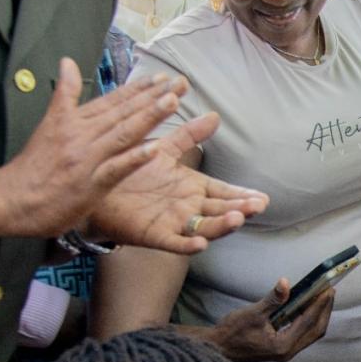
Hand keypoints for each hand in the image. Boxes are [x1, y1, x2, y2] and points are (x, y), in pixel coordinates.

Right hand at [0, 59, 201, 238]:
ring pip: (122, 135)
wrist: (9, 198)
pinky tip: (155, 149)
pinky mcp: (89, 185)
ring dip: (148, 117)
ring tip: (172, 102)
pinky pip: (115, 169)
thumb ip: (65, 96)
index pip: (110, 101)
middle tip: (178, 83)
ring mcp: (86, 159)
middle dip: (151, 97)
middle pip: (121, 113)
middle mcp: (81, 136)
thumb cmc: (33, 166)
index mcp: (74, 122)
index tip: (160, 78)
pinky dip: (135, 158)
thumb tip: (68, 63)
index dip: (137, 89)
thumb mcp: (48, 124)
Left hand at [86, 111, 269, 253]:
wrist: (97, 187)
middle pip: (220, 211)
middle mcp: (188, 208)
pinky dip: (187, 245)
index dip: (242, 195)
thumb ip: (189, 135)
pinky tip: (201, 244)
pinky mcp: (154, 235)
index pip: (224, 192)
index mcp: (193, 188)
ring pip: (204, 227)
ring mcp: (173, 223)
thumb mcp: (164, 149)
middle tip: (257, 206)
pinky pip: (174, 243)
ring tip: (236, 219)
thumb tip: (215, 116)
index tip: (262, 197)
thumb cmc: (132, 170)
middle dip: (240, 209)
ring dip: (222, 225)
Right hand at [208, 279, 333, 361]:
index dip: (320, 304)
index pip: (309, 322)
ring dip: (319, 315)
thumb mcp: (253, 313)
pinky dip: (309, 320)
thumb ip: (272, 299)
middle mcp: (288, 351)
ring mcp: (286, 352)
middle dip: (325, 310)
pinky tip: (308, 306)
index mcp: (283, 345)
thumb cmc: (232, 332)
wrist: (218, 349)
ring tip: (323, 296)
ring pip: (311, 332)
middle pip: (316, 329)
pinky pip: (303, 333)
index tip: (328, 289)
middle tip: (330, 290)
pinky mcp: (282, 348)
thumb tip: (285, 283)